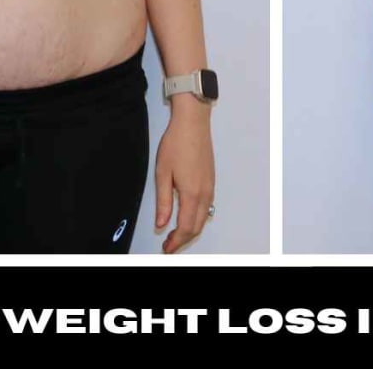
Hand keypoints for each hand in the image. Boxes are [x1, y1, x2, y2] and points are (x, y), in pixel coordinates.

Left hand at [154, 103, 214, 253]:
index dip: (176, 242)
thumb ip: (163, 202)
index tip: (166, 248)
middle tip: (168, 245)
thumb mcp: (163, 173)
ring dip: (191, 229)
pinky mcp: (211, 180)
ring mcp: (210, 186)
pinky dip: (197, 218)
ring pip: (204, 218)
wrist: (193, 123)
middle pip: (197, 226)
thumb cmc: (176, 144)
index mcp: (192, 193)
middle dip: (183, 239)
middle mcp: (205, 193)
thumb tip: (162, 224)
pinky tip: (187, 216)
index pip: (186, 227)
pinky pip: (207, 207)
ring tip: (175, 234)